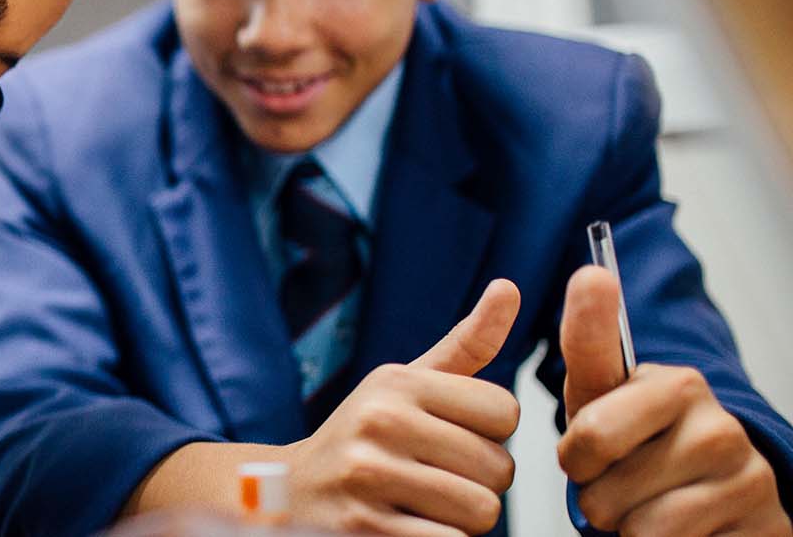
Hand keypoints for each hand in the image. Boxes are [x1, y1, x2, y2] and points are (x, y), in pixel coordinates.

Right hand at [281, 279, 521, 536]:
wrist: (290, 493)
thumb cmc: (364, 437)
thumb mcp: (405, 384)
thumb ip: (466, 344)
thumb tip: (509, 288)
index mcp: (396, 382)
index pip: (506, 412)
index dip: (490, 435)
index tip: (451, 438)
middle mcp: (380, 422)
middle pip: (499, 468)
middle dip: (479, 483)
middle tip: (435, 479)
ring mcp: (369, 477)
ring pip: (480, 511)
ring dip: (462, 520)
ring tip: (423, 505)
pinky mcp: (364, 528)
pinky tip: (409, 526)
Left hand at [558, 265, 791, 535]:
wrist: (710, 490)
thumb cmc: (638, 435)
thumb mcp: (601, 392)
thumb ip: (588, 339)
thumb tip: (592, 273)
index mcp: (677, 385)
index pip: (590, 434)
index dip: (576, 458)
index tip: (587, 453)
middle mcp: (721, 428)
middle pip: (603, 492)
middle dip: (597, 497)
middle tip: (620, 482)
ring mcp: (748, 480)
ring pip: (638, 530)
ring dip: (628, 528)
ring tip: (648, 505)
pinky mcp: (765, 528)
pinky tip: (681, 527)